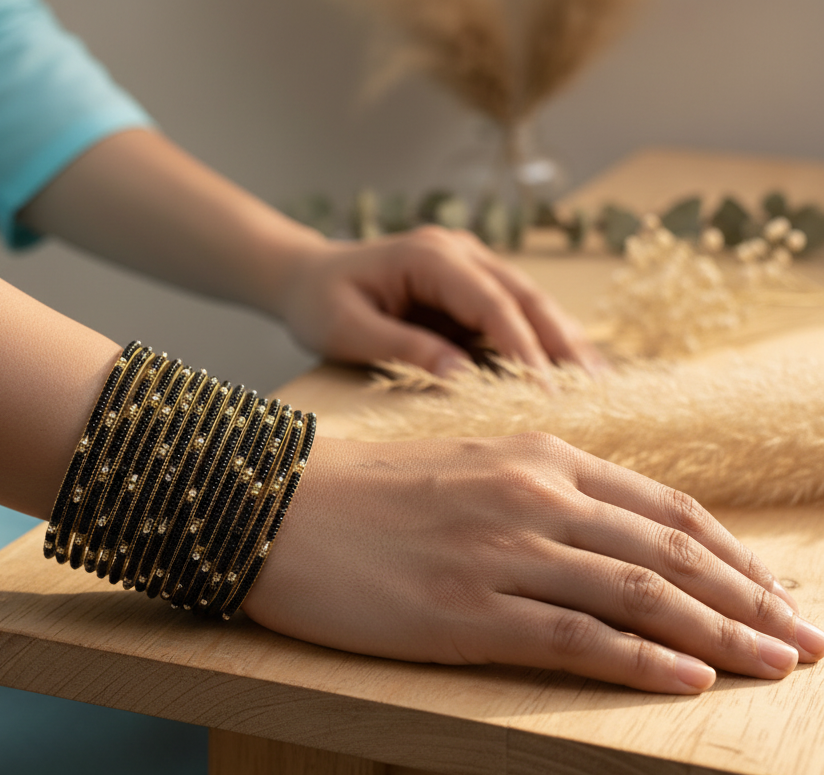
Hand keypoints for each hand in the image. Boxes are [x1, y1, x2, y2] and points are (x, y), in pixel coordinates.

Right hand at [243, 433, 822, 693]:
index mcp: (535, 456)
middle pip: (670, 552)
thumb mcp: (462, 468)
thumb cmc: (360, 493)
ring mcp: (502, 551)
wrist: (272, 505)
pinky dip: (643, 660)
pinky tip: (688, 680)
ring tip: (777, 665)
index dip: (732, 554)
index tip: (776, 590)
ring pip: (640, 594)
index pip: (662, 508)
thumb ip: (535, 491)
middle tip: (810, 639)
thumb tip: (601, 536)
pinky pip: (577, 637)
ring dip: (722, 634)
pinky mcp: (467, 608)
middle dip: (753, 599)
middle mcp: (533, 495)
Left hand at [277, 226, 605, 375]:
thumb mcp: (347, 330)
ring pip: (532, 302)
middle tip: (596, 393)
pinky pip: (517, 313)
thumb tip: (462, 376)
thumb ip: (403, 348)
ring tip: (600, 387)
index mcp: (430, 255)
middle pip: (526, 297)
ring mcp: (470, 264)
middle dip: (563, 345)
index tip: (547, 393)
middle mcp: (460, 252)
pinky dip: (545, 341)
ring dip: (565, 342)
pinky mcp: (472, 286)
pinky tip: (573, 373)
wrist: (305, 276)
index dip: (524, 348)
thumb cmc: (318, 302)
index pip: (492, 303)